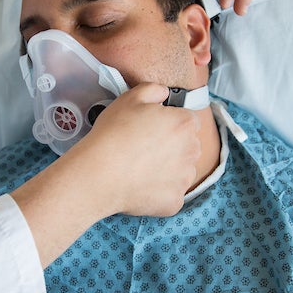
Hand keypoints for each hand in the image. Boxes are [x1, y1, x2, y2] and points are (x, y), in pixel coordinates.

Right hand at [11, 84, 200, 265]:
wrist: (99, 174)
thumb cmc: (114, 133)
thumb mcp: (130, 98)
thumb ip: (153, 90)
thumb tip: (164, 94)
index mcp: (185, 123)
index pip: (189, 121)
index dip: (170, 124)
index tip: (153, 130)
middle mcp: (192, 151)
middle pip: (188, 147)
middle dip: (173, 147)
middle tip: (144, 150)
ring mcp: (185, 179)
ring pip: (182, 172)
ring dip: (168, 170)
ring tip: (140, 169)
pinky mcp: (175, 201)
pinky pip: (171, 195)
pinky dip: (159, 192)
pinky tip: (139, 186)